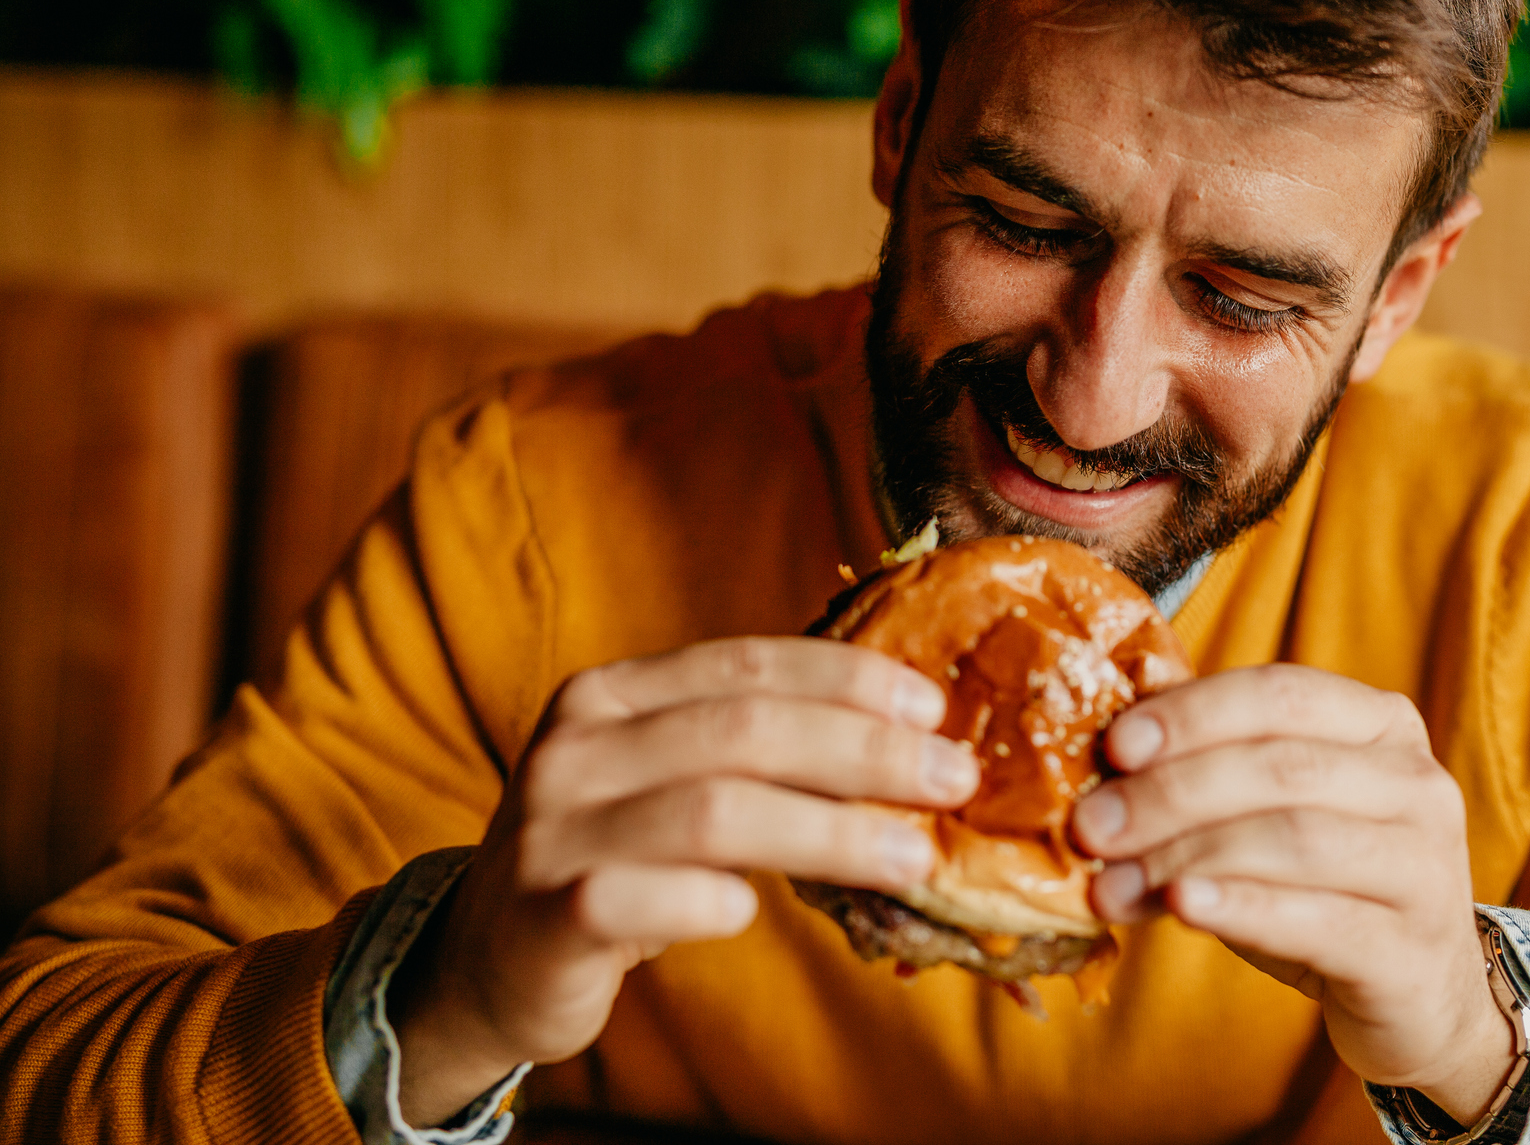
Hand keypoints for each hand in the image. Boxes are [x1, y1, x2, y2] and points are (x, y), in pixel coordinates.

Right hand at [389, 638, 979, 1126]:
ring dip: (829, 831)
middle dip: (864, 750)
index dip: (847, 679)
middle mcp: (576, 746)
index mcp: (612, 694)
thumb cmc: (611, 860)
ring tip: (910, 855)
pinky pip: (638, 898)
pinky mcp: (545, 915)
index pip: (747, 664)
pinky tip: (755, 910)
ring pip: (712, 810)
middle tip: (950, 777)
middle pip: (744, 729)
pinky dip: (711, 901)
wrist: (485, 960)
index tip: (931, 705)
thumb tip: (904, 740)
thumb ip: (753, 751)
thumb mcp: (667, 782)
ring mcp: (553, 830)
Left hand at [1072, 664, 1515, 1123]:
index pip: (1280, 693)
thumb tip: (1102, 759)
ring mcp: (1424, 868)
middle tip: (1091, 826)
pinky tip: (1180, 906)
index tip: (1116, 748)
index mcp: (1380, 724)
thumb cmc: (1326, 887)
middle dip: (1171, 794)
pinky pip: (1318, 921)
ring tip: (1112, 883)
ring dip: (1186, 856)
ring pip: (1294, 840)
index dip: (1192, 715)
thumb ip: (1204, 773)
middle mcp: (1416, 784)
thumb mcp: (1271, 814)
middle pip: (1280, 768)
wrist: (1421, 995)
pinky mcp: (1412, 952)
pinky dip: (1240, 908)